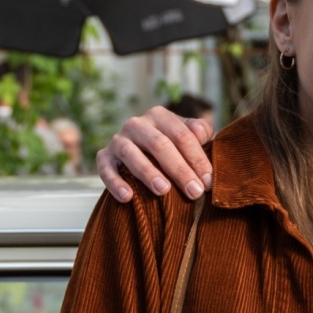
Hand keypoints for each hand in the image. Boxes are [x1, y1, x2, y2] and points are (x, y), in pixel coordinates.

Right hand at [96, 110, 214, 201]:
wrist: (139, 150)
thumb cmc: (171, 145)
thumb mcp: (187, 134)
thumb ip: (200, 131)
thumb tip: (201, 135)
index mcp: (160, 116)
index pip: (182, 135)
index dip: (197, 159)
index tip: (209, 182)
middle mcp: (136, 124)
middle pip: (159, 144)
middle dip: (179, 170)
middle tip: (194, 192)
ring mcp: (118, 140)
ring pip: (131, 154)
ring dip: (147, 172)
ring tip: (164, 190)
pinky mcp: (104, 156)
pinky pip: (106, 169)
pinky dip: (115, 183)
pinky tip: (128, 197)